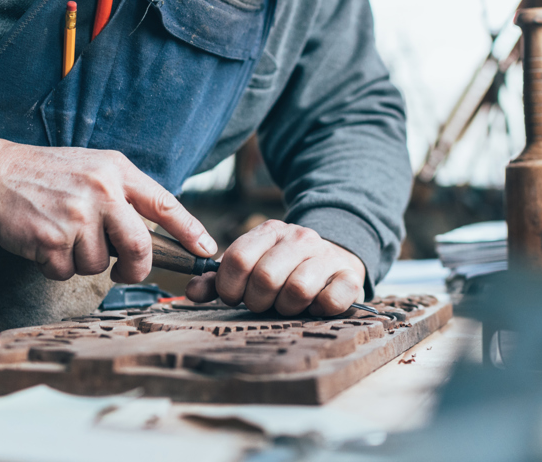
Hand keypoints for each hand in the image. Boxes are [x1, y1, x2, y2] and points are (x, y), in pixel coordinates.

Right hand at [0, 117, 216, 282]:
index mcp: (117, 171)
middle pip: (140, 246)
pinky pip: (66, 272)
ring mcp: (76, 216)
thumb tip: (154, 230)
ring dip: (82, 261)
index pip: (165, 204)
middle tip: (124, 269)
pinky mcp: (50, 240)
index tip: (206, 249)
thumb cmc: (43, 174)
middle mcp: (101, 191)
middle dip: (135, 267)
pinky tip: (43, 243)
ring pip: (99, 264)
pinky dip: (55, 267)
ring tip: (63, 236)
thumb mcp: (92, 167)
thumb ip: (123, 192)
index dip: (191, 230)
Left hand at [184, 219, 365, 316]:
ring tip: (288, 305)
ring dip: (287, 308)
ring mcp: (326, 255)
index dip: (230, 286)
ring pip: (297, 290)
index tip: (235, 296)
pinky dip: (319, 310)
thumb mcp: (252, 265)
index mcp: (270, 231)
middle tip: (263, 303)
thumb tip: (192, 292)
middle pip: (266, 278)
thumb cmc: (285, 268)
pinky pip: (331, 300)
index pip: (238, 258)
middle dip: (258, 301)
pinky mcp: (350, 277)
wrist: (335, 258)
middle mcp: (299, 237)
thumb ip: (219, 279)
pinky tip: (315, 306)